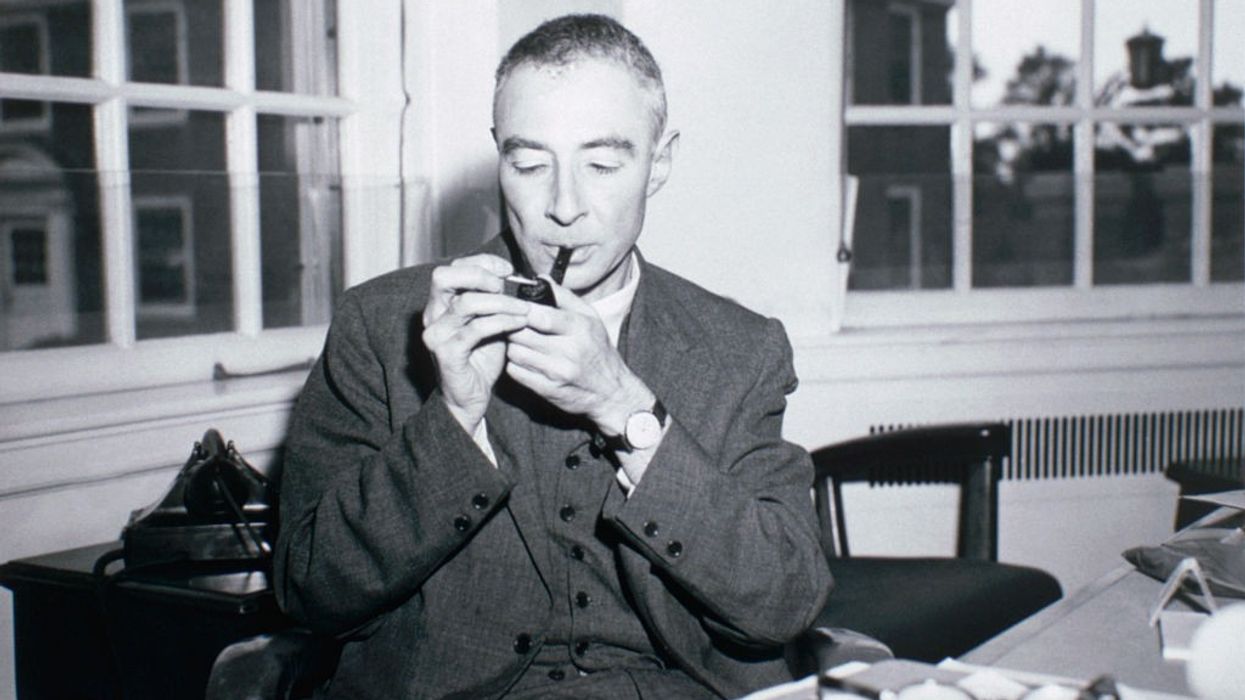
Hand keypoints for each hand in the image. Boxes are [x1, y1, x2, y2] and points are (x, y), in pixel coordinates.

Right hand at [421, 254, 530, 433]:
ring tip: (523, 309)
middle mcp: (432, 314)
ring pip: (466, 302)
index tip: (508, 270)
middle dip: (479, 275)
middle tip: (504, 286)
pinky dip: (502, 322)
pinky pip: (476, 329)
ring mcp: (437, 334)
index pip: (453, 268)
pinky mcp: (446, 353)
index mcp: (441, 303)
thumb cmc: (481, 358)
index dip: (482, 262)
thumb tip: (516, 278)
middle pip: (444, 277)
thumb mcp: (491, 321)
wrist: (469, 397)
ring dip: (501, 302)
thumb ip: (496, 300)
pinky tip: (519, 323)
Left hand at [504, 278, 652, 436]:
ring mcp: (557, 373)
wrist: (611, 392)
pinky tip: (523, 359)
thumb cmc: (599, 350)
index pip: (540, 316)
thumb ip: (564, 297)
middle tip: (512, 324)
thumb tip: (539, 278)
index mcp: (579, 328)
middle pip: (522, 334)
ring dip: (512, 345)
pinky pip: (516, 372)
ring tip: (519, 341)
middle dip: (512, 327)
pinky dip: (514, 364)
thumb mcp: (590, 318)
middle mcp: (569, 351)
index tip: (514, 307)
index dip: (521, 310)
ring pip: (515, 353)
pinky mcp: (547, 390)